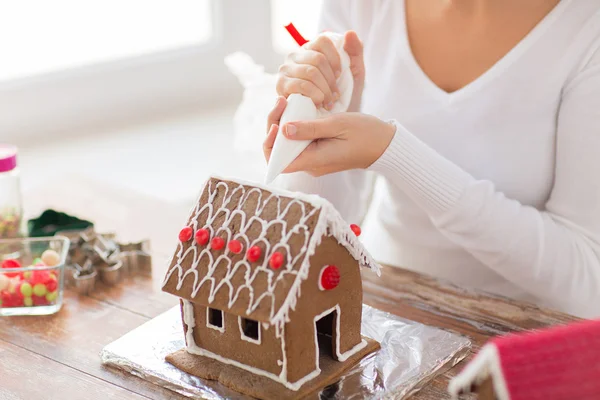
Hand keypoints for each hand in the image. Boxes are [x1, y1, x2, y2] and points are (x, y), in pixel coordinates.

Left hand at [264, 97, 394, 176]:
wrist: (384, 144)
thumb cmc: (365, 133)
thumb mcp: (337, 124)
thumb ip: (310, 127)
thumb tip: (284, 129)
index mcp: (314, 161)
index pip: (278, 163)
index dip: (270, 144)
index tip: (276, 123)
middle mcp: (310, 165)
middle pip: (279, 152)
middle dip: (275, 126)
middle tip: (281, 102)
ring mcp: (314, 160)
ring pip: (288, 146)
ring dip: (284, 124)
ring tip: (287, 102)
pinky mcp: (318, 154)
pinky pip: (299, 142)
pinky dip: (295, 127)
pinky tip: (297, 110)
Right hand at [277, 31, 364, 111]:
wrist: (329, 122)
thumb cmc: (342, 96)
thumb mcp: (354, 73)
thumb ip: (355, 52)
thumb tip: (350, 33)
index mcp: (311, 49)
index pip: (322, 41)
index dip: (335, 59)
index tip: (340, 75)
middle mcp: (295, 56)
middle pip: (318, 59)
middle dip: (331, 80)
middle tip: (335, 96)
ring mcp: (286, 70)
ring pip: (310, 72)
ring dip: (324, 91)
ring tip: (329, 102)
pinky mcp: (280, 86)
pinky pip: (301, 85)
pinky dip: (314, 96)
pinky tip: (318, 104)